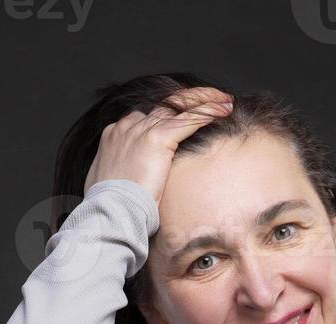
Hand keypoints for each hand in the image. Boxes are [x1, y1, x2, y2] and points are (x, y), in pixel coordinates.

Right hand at [83, 86, 233, 204]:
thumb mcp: (112, 186)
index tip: (182, 118)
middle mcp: (127, 127)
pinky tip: (223, 109)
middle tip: (212, 99)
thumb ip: (124, 176)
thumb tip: (133, 185)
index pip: (144, 118)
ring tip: (225, 101)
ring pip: (178, 107)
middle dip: (189, 101)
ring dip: (204, 102)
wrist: (110, 212)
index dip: (166, 116)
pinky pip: (188, 120)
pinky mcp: (156, 139)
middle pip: (163, 106)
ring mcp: (140, 131)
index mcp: (114, 137)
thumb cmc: (111, 208)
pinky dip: (207, 112)